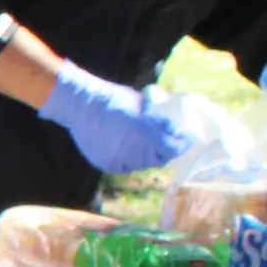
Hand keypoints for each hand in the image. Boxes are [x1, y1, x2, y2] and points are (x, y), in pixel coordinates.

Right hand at [36, 68, 187, 174]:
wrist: (83, 105)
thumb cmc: (116, 99)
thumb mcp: (145, 105)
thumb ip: (159, 122)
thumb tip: (173, 132)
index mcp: (150, 136)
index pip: (174, 149)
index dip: (181, 144)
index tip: (183, 139)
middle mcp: (137, 152)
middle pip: (159, 160)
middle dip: (163, 151)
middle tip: (162, 142)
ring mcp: (121, 160)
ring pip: (140, 165)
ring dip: (144, 156)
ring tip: (139, 144)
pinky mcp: (107, 164)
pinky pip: (123, 166)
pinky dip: (126, 159)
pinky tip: (123, 147)